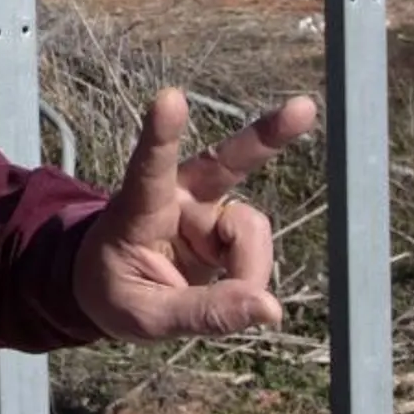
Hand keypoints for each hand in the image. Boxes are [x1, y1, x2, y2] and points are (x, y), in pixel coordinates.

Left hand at [73, 87, 316, 342]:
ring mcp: (206, 208)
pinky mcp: (227, 225)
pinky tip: (232, 289)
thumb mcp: (146, 316)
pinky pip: (257, 247)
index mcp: (138, 209)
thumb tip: (270, 308)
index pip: (149, 170)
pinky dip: (251, 274)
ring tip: (228, 299)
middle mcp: (178, 197)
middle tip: (303, 109)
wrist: (111, 289)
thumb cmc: (116, 292)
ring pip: (250, 227)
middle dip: (265, 136)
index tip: (170, 98)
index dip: (161, 135)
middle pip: (224, 163)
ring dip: (248, 266)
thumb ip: (203, 313)